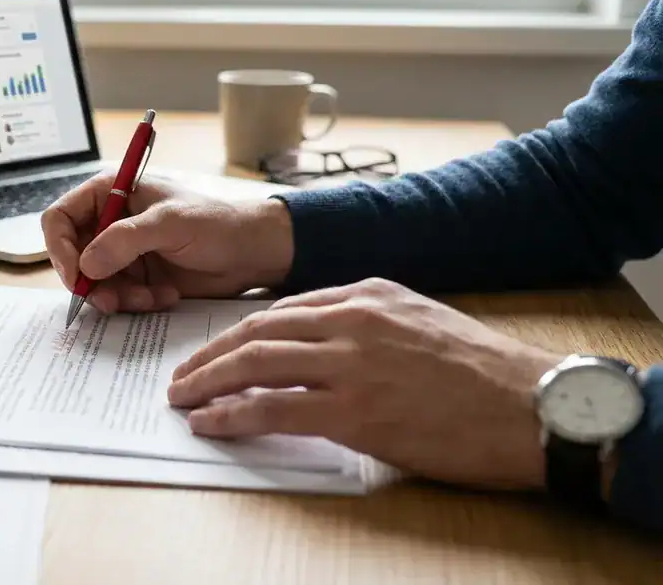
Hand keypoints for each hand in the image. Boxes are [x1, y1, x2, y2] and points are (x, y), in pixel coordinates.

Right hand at [41, 172, 293, 312]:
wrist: (253, 253)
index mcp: (111, 192)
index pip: (61, 218)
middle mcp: (111, 221)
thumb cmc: (217, 223)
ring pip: (94, 282)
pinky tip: (164, 296)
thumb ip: (124, 240)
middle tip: (110, 300)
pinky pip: (117, 297)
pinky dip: (135, 303)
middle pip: (73, 255)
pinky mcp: (137, 277)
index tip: (76, 276)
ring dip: (117, 296)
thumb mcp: (170, 224)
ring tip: (150, 297)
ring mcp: (123, 251)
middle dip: (90, 281)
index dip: (60, 248)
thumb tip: (86, 265)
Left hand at [167, 278, 560, 490]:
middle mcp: (352, 320)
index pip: (282, 309)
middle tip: (182, 376)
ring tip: (183, 399)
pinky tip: (209, 423)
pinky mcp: (354, 411)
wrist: (534, 406)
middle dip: (210, 355)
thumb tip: (321, 343)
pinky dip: (232, 415)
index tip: (216, 350)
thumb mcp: (420, 323)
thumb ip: (367, 324)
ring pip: (255, 363)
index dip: (238, 332)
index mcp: (367, 295)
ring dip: (208, 382)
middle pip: (256, 331)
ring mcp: (350, 364)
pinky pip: (272, 408)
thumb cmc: (482, 373)